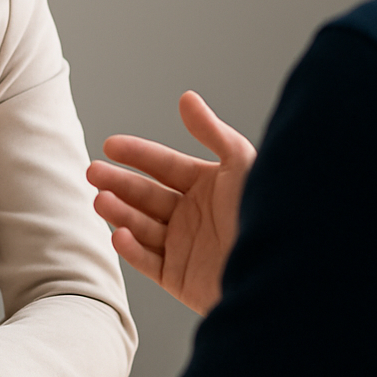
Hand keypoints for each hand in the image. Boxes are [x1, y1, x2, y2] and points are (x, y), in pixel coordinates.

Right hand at [86, 91, 255, 315]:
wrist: (283, 272)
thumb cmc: (268, 215)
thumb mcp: (241, 165)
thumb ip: (211, 131)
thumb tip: (186, 98)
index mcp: (207, 186)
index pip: (163, 166)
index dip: (137, 154)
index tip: (110, 145)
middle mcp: (192, 215)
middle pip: (145, 195)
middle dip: (118, 183)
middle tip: (93, 173)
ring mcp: (183, 247)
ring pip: (141, 226)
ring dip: (119, 212)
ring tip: (101, 201)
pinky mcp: (178, 278)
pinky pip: (148, 261)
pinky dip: (131, 249)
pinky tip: (120, 234)